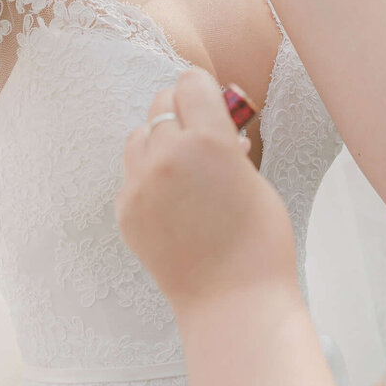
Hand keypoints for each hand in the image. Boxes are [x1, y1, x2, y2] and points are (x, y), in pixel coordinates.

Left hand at [117, 70, 297, 314]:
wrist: (234, 301)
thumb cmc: (259, 242)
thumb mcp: (254, 178)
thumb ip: (228, 144)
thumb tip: (218, 127)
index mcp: (207, 141)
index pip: (190, 83)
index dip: (202, 91)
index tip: (209, 101)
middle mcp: (167, 156)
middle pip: (161, 104)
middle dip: (180, 113)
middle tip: (198, 134)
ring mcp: (140, 186)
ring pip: (139, 136)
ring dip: (158, 142)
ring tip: (181, 168)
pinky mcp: (125, 212)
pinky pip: (131, 176)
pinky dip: (147, 179)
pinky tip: (172, 202)